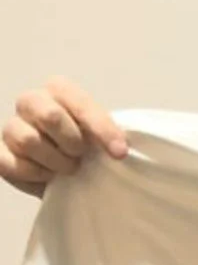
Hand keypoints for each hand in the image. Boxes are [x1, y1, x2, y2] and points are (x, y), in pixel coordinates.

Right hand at [1, 77, 126, 197]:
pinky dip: (34, 174)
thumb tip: (119, 149)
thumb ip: (110, 133)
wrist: (67, 165)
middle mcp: (31, 101)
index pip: (80, 104)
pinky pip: (9, 163)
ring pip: (29, 141)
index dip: (102, 130)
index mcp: (59, 88)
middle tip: (81, 155)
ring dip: (55, 161)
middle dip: (72, 142)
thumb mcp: (103, 133)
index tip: (120, 153)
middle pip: (50, 116)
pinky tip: (48, 175)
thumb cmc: (86, 141)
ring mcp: (12, 126)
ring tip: (67, 166)